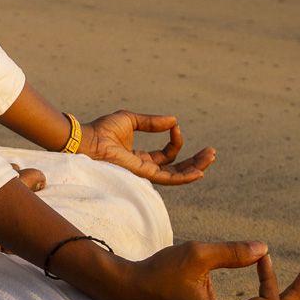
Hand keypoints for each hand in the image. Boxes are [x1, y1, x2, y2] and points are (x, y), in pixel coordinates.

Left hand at [81, 110, 214, 184]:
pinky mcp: (144, 175)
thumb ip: (152, 122)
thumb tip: (174, 120)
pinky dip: (184, 176)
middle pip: (176, 169)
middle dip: (195, 162)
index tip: (175, 126)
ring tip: (211, 158)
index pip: (167, 155)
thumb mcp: (131, 120)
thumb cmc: (102, 130)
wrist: (88, 140)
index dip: (175, 141)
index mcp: (140, 157)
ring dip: (196, 168)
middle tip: (212, 153)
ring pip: (176, 176)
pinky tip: (198, 171)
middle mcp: (145, 169)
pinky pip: (169, 179)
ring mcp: (145, 174)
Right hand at [118, 240, 299, 299]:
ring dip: (278, 295)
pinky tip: (265, 281)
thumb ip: (233, 253)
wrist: (132, 290)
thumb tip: (264, 249)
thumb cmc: (161, 271)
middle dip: (294, 294)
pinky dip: (262, 299)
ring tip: (295, 276)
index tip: (269, 256)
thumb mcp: (197, 254)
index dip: (276, 280)